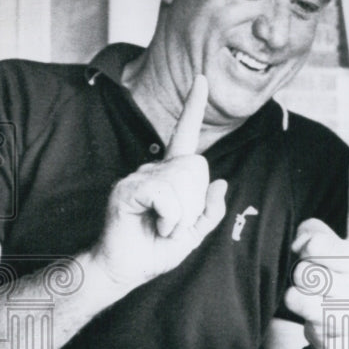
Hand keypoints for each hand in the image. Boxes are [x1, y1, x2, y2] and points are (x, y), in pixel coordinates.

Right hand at [91, 75, 227, 288]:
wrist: (124, 270)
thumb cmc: (154, 249)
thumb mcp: (193, 233)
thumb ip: (210, 210)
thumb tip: (223, 182)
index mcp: (170, 174)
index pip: (185, 134)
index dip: (194, 106)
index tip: (201, 78)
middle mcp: (153, 168)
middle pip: (196, 168)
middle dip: (194, 204)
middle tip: (172, 224)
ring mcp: (138, 176)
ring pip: (182, 183)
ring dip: (180, 216)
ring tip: (161, 227)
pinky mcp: (127, 189)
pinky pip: (165, 195)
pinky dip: (169, 218)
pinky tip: (155, 226)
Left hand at [284, 154, 348, 348]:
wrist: (348, 340)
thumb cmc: (338, 288)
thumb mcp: (335, 259)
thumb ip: (317, 236)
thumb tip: (303, 240)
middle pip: (313, 245)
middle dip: (305, 257)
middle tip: (319, 271)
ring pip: (301, 271)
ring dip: (301, 282)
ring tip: (319, 294)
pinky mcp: (334, 314)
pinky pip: (294, 295)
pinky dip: (296, 301)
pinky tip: (313, 311)